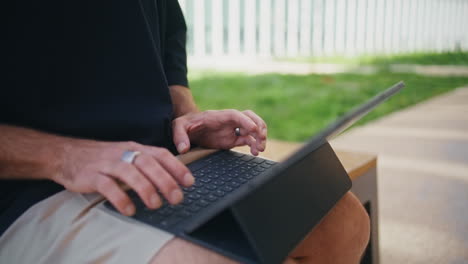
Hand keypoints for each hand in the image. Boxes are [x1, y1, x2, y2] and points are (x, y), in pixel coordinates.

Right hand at [54, 139, 193, 215]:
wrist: (66, 154)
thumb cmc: (102, 158)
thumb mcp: (126, 155)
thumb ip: (145, 164)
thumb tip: (171, 179)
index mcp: (134, 147)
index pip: (160, 154)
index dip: (177, 167)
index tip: (189, 181)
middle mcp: (123, 153)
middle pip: (149, 164)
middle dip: (166, 181)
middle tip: (177, 198)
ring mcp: (107, 163)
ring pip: (131, 173)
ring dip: (146, 189)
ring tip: (156, 205)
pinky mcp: (92, 175)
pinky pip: (108, 186)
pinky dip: (120, 198)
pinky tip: (130, 210)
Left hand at [172, 109, 267, 154]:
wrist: (187, 128)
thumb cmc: (183, 124)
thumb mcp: (178, 127)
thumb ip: (180, 136)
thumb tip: (183, 148)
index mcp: (218, 116)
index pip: (236, 115)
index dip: (246, 121)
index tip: (253, 129)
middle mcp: (228, 121)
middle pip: (250, 117)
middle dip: (258, 125)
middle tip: (261, 138)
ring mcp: (232, 130)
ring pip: (252, 128)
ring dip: (259, 136)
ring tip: (260, 149)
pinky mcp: (233, 139)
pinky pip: (248, 139)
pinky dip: (254, 145)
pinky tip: (255, 152)